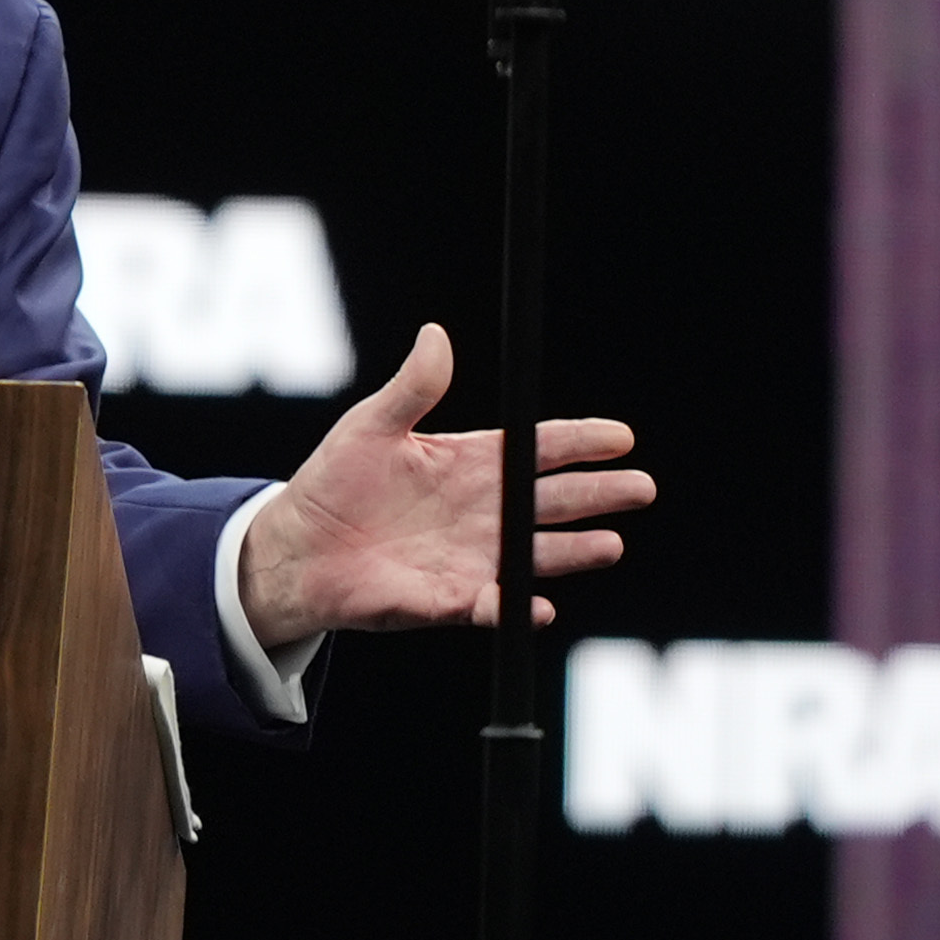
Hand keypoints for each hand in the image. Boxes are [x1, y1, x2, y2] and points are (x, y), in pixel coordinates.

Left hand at [234, 323, 653, 649]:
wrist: (299, 547)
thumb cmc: (335, 483)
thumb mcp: (372, 426)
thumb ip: (413, 387)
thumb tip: (435, 334)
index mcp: (473, 464)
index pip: (540, 449)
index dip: (582, 442)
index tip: (621, 437)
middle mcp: (486, 511)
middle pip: (556, 499)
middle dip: (600, 493)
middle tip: (640, 487)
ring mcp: (474, 556)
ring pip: (539, 553)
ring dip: (575, 551)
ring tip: (610, 544)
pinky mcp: (451, 598)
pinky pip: (494, 604)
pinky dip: (516, 605)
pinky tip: (540, 604)